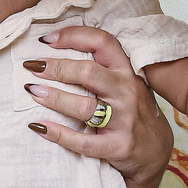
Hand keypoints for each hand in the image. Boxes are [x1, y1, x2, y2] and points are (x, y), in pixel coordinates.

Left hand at [23, 26, 171, 187]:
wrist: (155, 151)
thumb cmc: (132, 112)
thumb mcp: (125, 84)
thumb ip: (102, 69)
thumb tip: (57, 52)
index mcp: (127, 72)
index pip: (102, 42)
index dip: (73, 36)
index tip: (47, 40)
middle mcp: (127, 92)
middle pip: (88, 72)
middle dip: (57, 67)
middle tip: (32, 67)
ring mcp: (124, 120)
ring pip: (84, 106)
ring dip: (54, 97)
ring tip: (33, 91)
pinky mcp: (118, 146)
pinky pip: (83, 142)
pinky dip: (58, 134)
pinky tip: (39, 126)